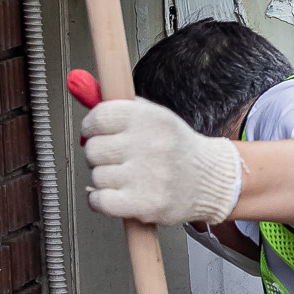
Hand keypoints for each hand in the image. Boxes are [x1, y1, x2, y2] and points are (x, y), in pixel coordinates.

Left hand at [81, 97, 242, 223]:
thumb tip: (83, 90)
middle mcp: (151, 145)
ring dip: (105, 179)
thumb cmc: (178, 149)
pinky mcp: (145, 203)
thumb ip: (121, 107)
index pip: (100, 117)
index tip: (93, 132)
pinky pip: (100, 200)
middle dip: (99, 155)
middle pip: (94, 148)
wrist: (210, 181)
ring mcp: (148, 176)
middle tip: (115, 157)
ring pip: (97, 176)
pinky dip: (99, 199)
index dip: (90, 126)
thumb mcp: (157, 117)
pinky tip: (114, 194)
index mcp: (152, 119)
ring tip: (126, 177)